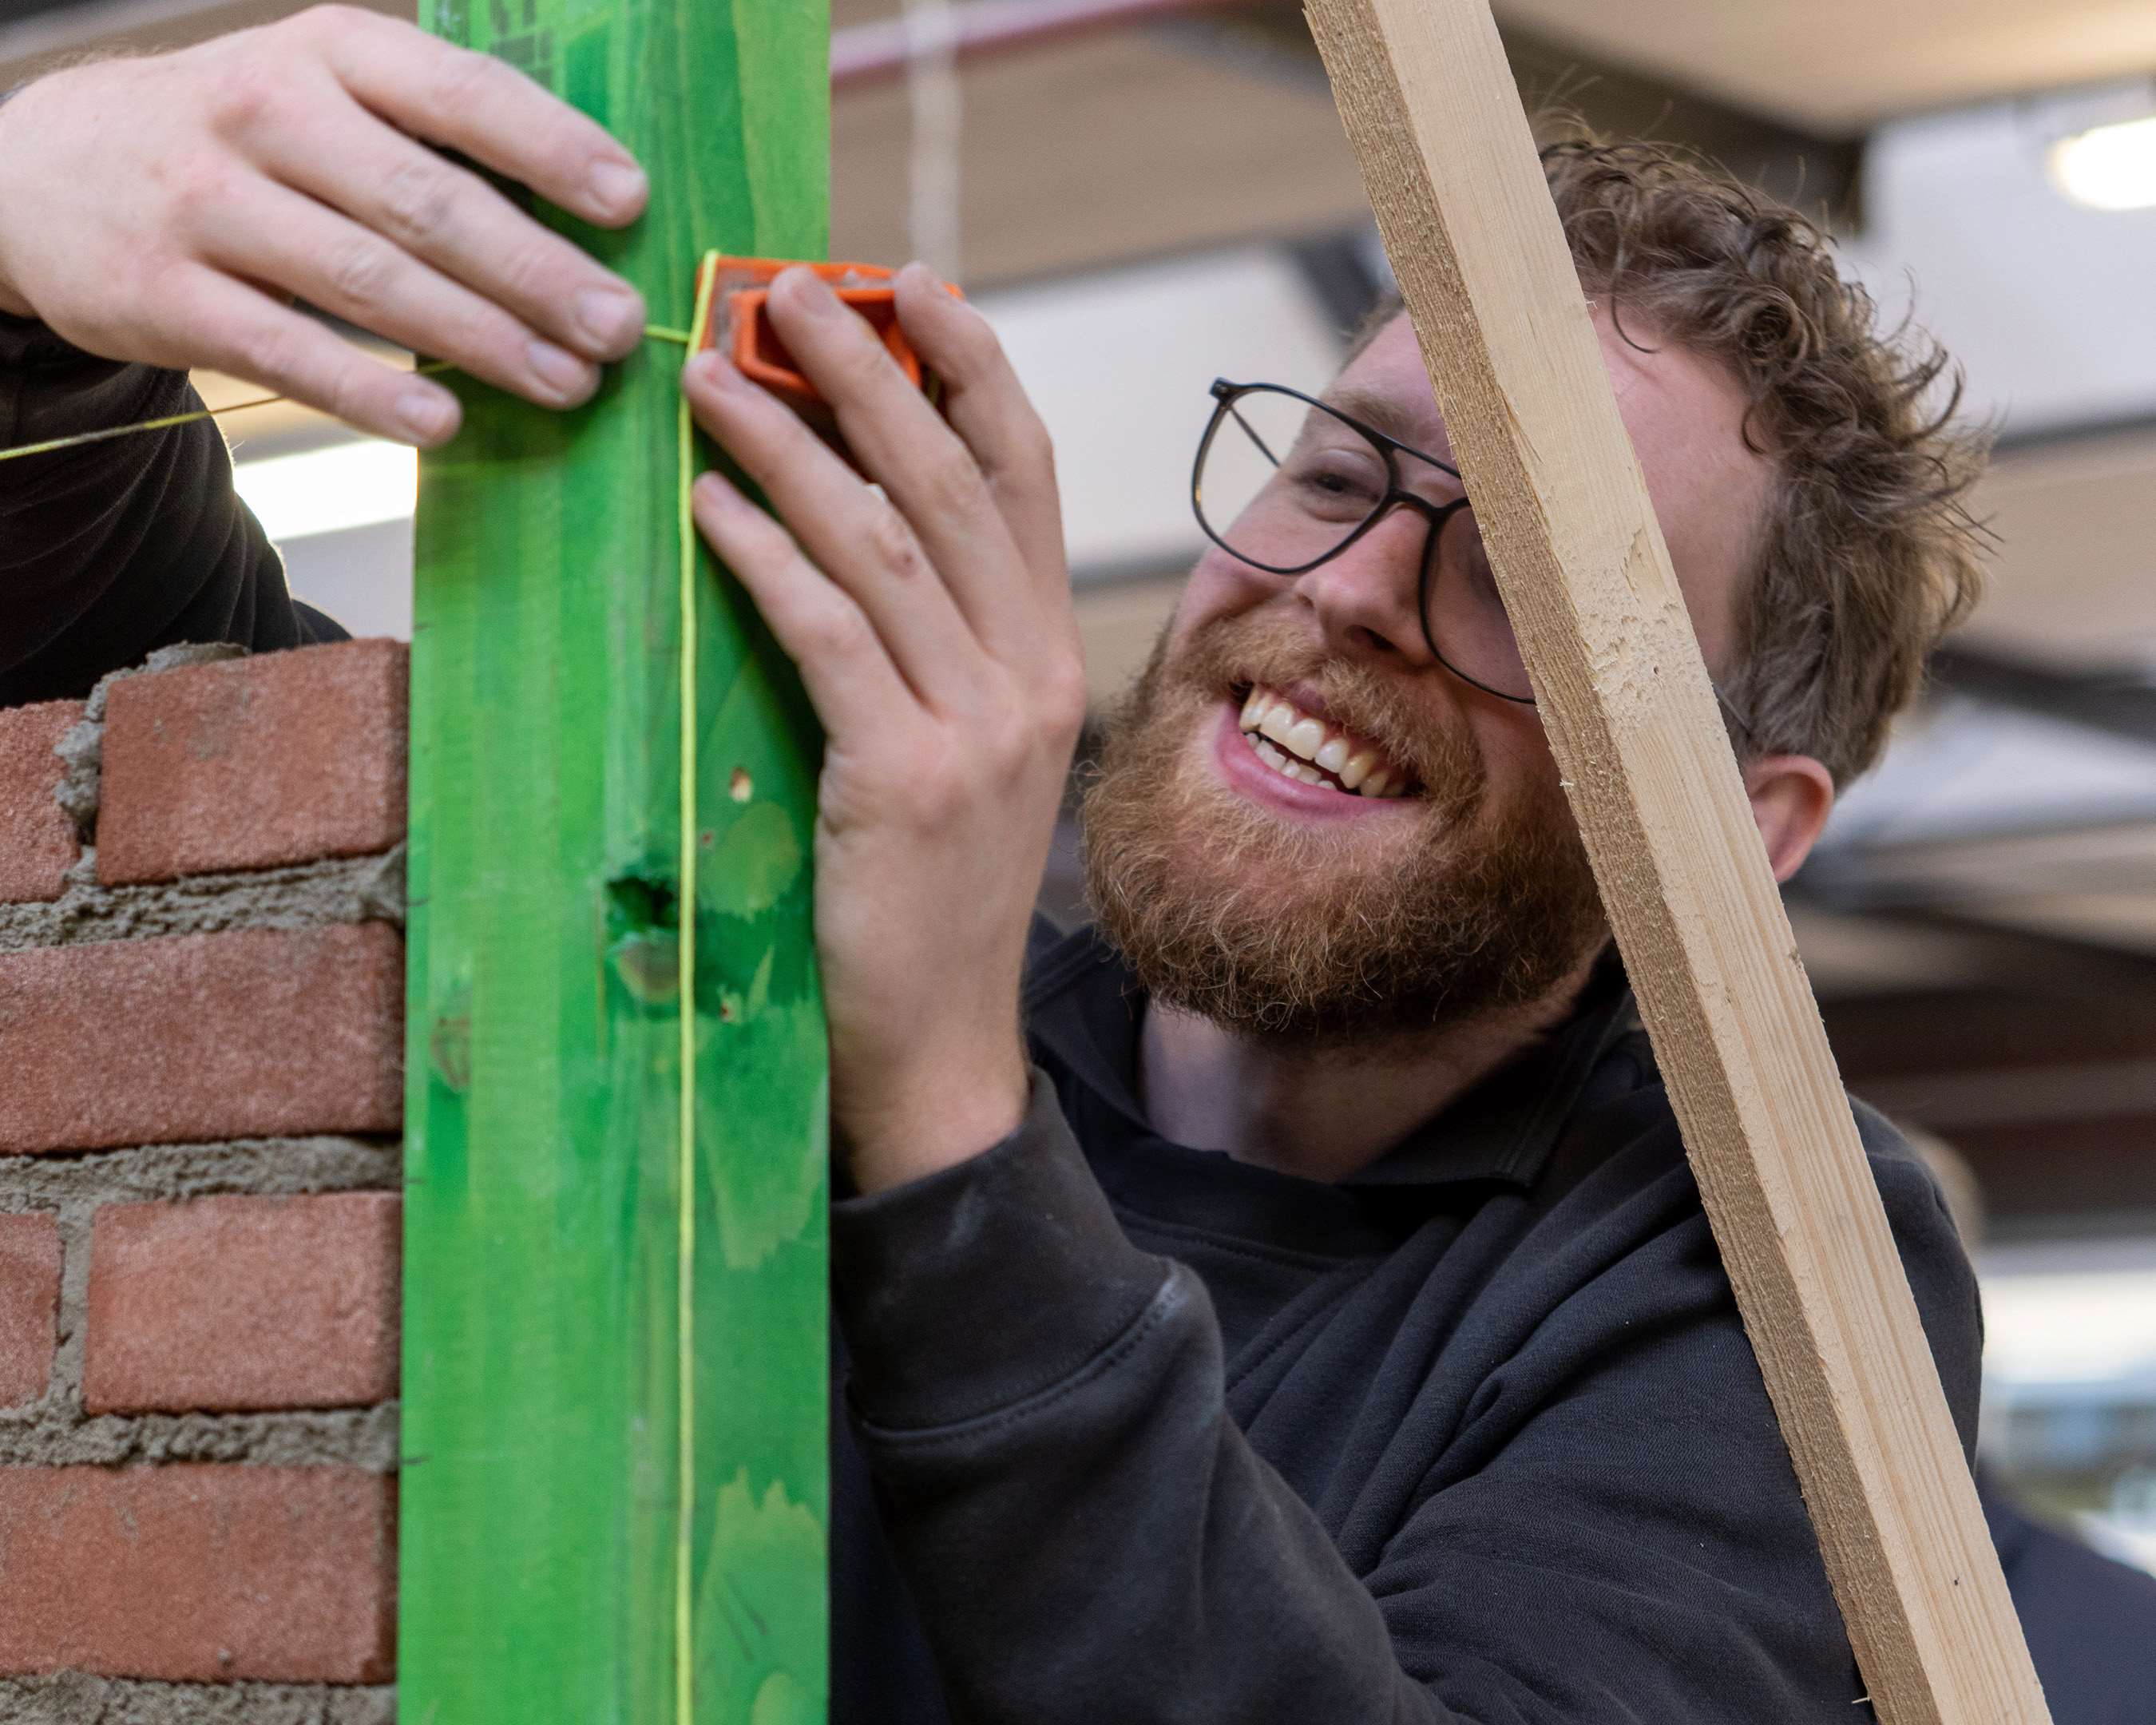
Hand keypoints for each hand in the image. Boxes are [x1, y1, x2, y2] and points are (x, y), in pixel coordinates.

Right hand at [0, 4, 649, 445]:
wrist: (45, 167)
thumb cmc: (242, 138)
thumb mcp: (324, 90)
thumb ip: (434, 135)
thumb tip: (590, 211)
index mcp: (329, 53)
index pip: (459, 93)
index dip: (551, 148)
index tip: (629, 203)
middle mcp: (266, 115)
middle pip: (424, 203)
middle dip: (534, 271)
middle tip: (616, 327)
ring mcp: (208, 205)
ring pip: (368, 281)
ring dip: (479, 340)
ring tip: (565, 383)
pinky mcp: (167, 295)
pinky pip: (289, 352)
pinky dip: (373, 395)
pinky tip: (442, 425)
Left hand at [684, 266, 1085, 1194]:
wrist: (940, 1043)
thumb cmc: (929, 892)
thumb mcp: (964, 753)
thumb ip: (934, 644)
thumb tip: (842, 518)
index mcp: (1053, 658)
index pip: (1026, 479)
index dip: (973, 368)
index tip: (909, 285)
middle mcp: (1033, 677)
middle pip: (954, 485)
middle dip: (867, 371)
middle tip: (782, 292)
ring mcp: (979, 729)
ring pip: (883, 543)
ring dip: (789, 446)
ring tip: (708, 380)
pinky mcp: (906, 779)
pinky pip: (829, 634)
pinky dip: (766, 557)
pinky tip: (709, 508)